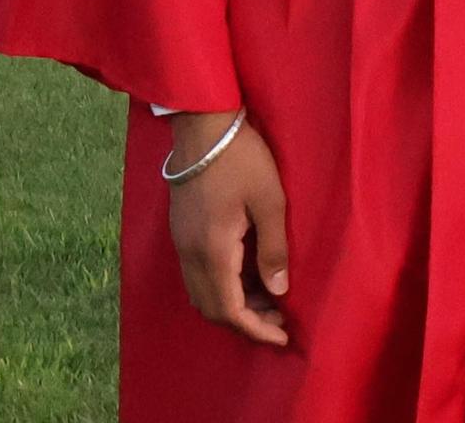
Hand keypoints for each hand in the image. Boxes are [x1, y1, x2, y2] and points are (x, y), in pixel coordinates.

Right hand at [166, 111, 289, 345]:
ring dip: (233, 303)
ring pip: (203, 293)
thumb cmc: (242, 158)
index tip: (283, 336)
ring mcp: (182, 243)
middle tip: (280, 317)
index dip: (256, 329)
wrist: (203, 127)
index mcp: (212, 251)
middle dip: (246, 321)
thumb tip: (279, 290)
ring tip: (269, 296)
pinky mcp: (182, 231)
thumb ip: (274, 248)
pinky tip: (248, 271)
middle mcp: (190, 254)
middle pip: (212, 308)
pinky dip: (223, 285)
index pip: (229, 310)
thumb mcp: (269, 199)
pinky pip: (198, 275)